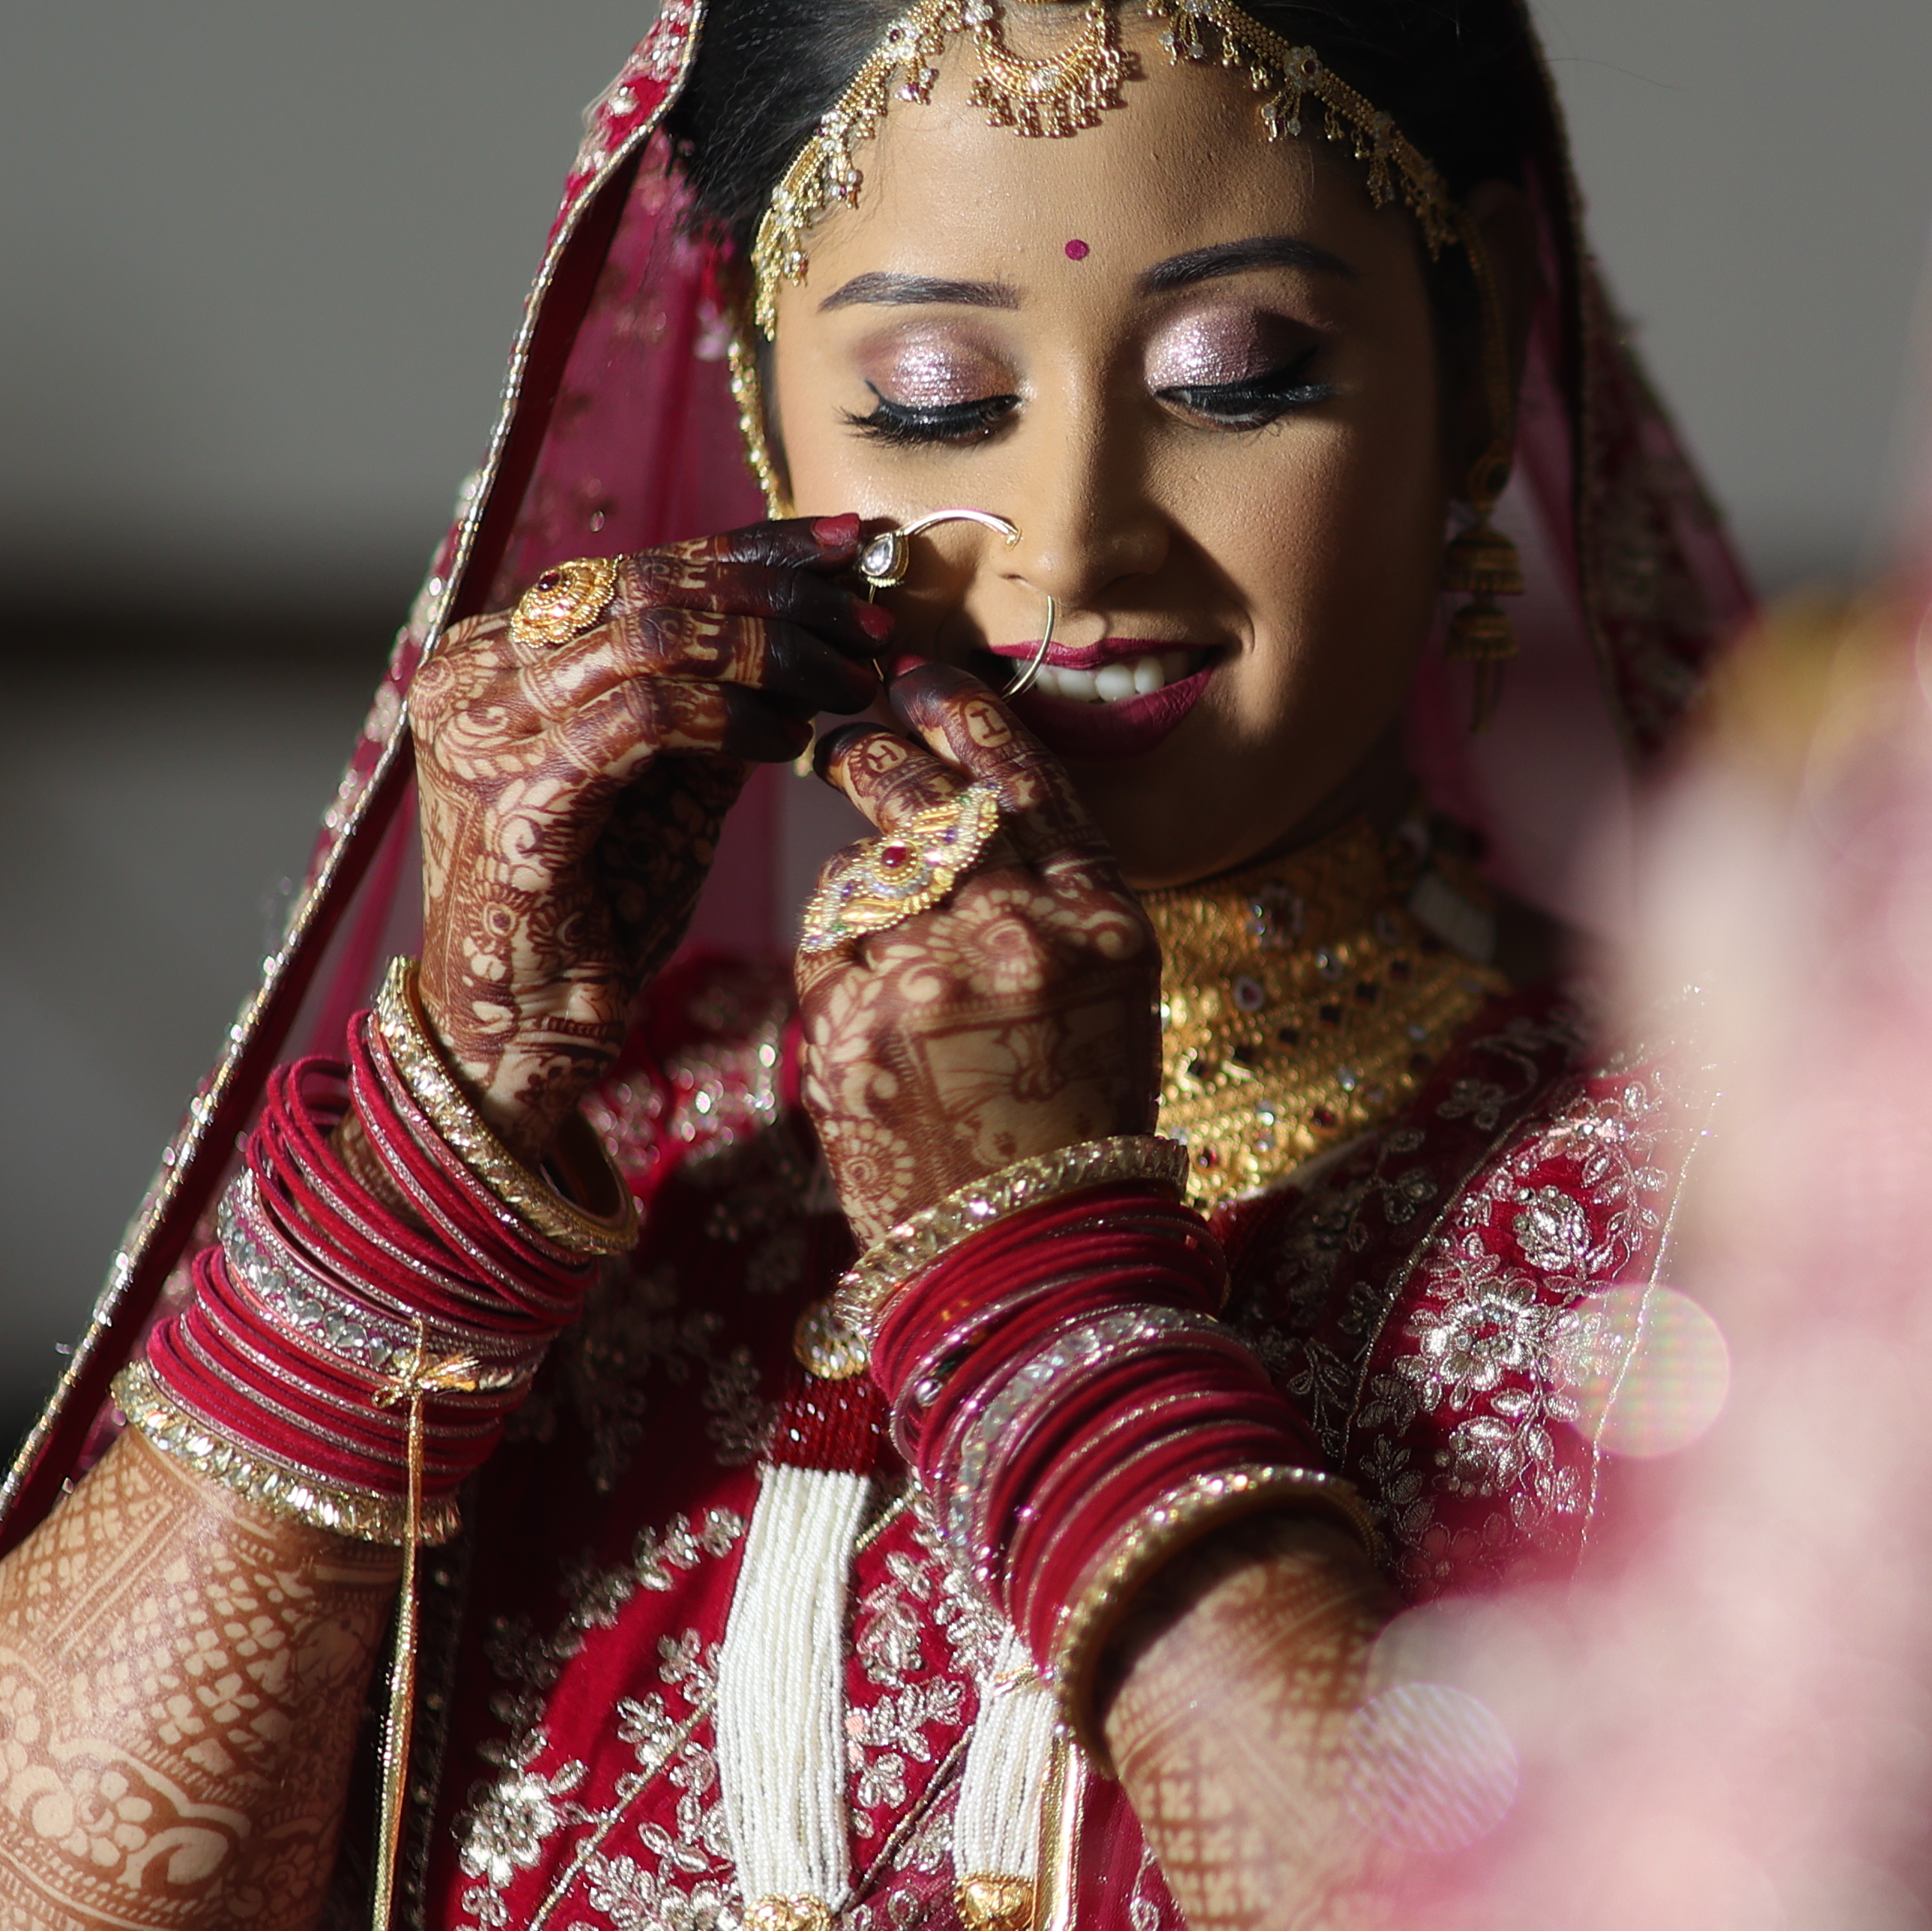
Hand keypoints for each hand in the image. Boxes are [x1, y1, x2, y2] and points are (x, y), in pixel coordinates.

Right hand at [410, 518, 891, 1147]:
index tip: (860, 547)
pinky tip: (786, 741)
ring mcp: (483, 729)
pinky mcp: (514, 795)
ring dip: (772, 653)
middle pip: (648, 583)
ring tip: (847, 687)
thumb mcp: (673, 775)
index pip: (643, 565)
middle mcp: (474, 673)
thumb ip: (718, 695)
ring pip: (651, 635)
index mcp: (500, 651)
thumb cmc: (603, 904)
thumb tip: (818, 623)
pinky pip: (643, 716)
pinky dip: (730, 715)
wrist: (527, 1024)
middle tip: (872, 632)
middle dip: (781, 598)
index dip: (759, 549)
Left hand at [797, 663, 1159, 1237]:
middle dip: (880, 754)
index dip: (972, 721)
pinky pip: (826, 944)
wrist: (1036, 1250)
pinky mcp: (857, 1024)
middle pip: (931, 801)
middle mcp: (1026, 936)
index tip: (927, 680)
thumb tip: (961, 812)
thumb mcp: (1104, 996)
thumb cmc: (1073, 1118)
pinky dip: (838, 953)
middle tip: (848, 730)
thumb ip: (1051, 901)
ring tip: (878, 925)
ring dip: (860, 874)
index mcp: (1104, 925)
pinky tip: (869, 1003)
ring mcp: (936, 977)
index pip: (1030, 785)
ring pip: (867, 868)